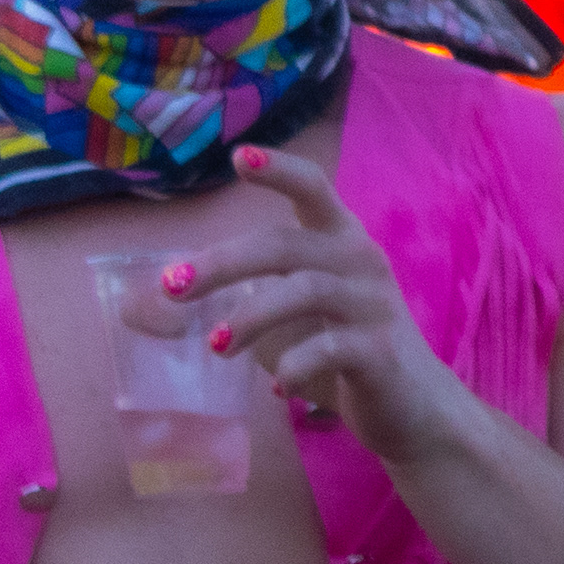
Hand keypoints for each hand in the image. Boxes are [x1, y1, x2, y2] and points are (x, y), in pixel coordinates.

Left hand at [175, 144, 481, 468]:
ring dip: (250, 317)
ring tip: (215, 345)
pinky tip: (276, 389)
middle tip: (172, 286)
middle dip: (224, 262)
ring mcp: (374, 306)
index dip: (278, 171)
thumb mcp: (292, 312)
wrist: (413, 404)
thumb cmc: (342, 348)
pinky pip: (331, 349)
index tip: (238, 158)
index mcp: (340, 242)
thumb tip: (150, 298)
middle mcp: (360, 262)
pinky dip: (293, 368)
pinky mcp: (381, 352)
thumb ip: (242, 295)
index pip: (314, 190)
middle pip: (286, 245)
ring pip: (307, 291)